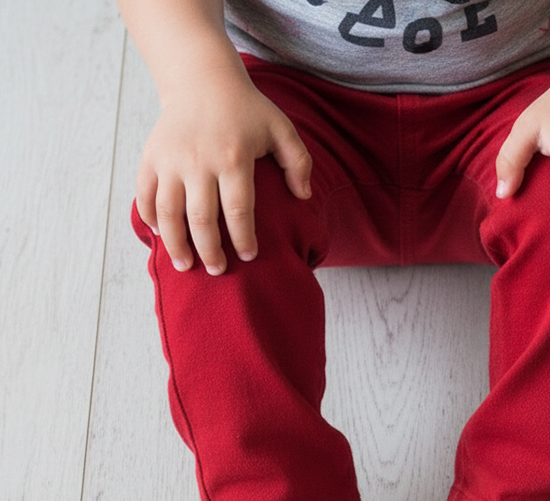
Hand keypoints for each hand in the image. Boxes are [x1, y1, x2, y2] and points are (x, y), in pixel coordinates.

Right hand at [136, 66, 311, 274]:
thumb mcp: (280, 129)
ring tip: (185, 265)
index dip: (243, 239)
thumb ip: (298, 162)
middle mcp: (199, 161)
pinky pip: (145, 194)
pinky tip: (161, 235)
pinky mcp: (151, 157)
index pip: (238, 211)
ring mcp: (171, 160)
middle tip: (218, 271)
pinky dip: (150, 218)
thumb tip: (303, 197)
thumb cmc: (247, 109)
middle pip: (202, 219)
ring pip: (169, 212)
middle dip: (210, 251)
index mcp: (233, 158)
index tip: (248, 256)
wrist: (202, 78)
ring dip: (176, 244)